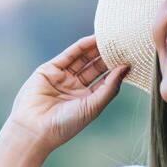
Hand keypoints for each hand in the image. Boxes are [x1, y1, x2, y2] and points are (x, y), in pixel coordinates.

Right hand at [7, 34, 130, 151]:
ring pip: (83, 59)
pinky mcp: (50, 70)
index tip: (132, 59)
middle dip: (108, 56)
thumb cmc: (65, 124)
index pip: (105, 80)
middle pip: (95, 67)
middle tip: (123, 44)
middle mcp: (75, 87)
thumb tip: (125, 68)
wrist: (35, 129)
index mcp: (87, 100)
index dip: (117, 70)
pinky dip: (81, 46)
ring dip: (96, 49)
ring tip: (111, 38)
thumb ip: (110, 87)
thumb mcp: (93, 107)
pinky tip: (94, 39)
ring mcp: (62, 78)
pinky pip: (69, 55)